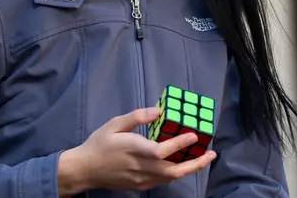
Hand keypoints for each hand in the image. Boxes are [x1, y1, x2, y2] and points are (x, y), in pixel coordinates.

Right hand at [58, 107, 216, 194]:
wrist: (86, 170)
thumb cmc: (99, 144)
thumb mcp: (115, 124)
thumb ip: (137, 117)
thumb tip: (158, 111)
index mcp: (136, 150)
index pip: (164, 150)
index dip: (181, 144)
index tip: (194, 136)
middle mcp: (143, 168)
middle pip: (175, 169)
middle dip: (196, 162)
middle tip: (211, 153)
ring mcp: (143, 180)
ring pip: (172, 177)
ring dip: (189, 168)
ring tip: (202, 158)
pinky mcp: (141, 186)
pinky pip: (163, 180)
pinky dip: (176, 173)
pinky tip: (181, 164)